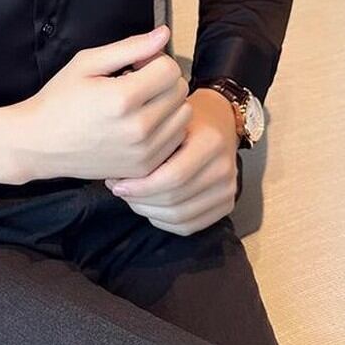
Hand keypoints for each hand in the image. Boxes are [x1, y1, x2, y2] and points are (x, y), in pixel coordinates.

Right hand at [0, 25, 191, 184]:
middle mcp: (138, 128)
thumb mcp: (87, 63)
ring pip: (183, 115)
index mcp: (122, 98)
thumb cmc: (60, 99)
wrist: (40, 144)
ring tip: (139, 105)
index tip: (133, 66)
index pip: (169, 68)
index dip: (152, 60)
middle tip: (135, 84)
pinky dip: (165, 128)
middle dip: (161, 80)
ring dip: (168, 104)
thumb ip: (129, 47)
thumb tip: (164, 34)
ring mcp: (143, 152)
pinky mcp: (144, 168)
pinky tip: (140, 124)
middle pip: (179, 90)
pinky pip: (176, 139)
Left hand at [104, 86, 240, 235]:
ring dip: (148, 212)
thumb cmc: (183, 119)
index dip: (140, 187)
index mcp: (210, 143)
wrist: (218, 121)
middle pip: (175, 200)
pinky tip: (148, 208)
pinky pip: (189, 226)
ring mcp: (229, 189)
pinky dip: (163, 221)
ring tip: (130, 198)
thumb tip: (115, 174)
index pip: (172, 177)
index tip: (115, 183)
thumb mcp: (166, 121)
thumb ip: (148, 145)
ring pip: (180, 217)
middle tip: (118, 191)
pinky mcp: (227, 204)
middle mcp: (224, 169)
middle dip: (140, 201)